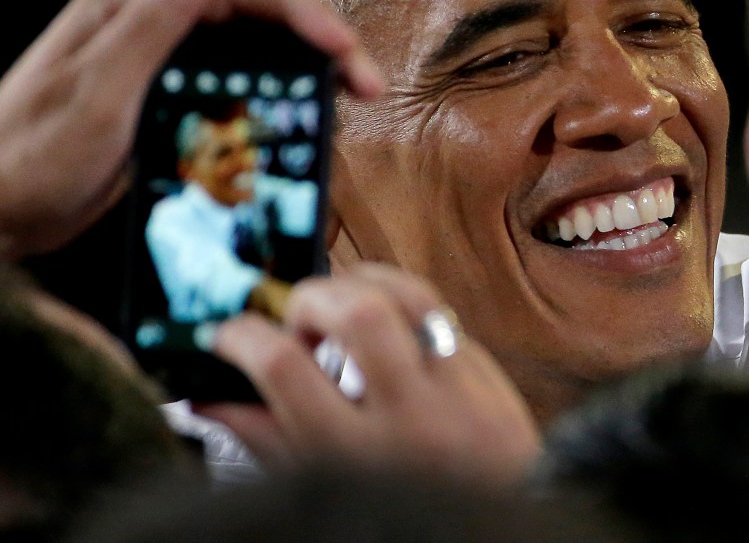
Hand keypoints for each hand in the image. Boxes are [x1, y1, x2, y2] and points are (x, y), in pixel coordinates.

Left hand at [0, 0, 383, 258]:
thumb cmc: (27, 161)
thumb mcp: (89, 98)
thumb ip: (143, 28)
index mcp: (131, 6)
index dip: (299, 11)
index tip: (342, 49)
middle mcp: (153, 21)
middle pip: (256, 9)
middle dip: (319, 36)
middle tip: (364, 80)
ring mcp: (163, 56)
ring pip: (255, 41)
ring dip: (306, 61)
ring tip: (348, 93)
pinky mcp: (171, 92)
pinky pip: (238, 76)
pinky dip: (278, 88)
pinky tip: (299, 112)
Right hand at [196, 263, 541, 486]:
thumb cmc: (396, 520)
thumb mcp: (321, 488)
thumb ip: (265, 440)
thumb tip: (206, 396)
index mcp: (356, 460)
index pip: (285, 366)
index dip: (241, 336)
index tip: (228, 332)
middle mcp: (412, 421)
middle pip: (357, 313)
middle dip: (310, 298)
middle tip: (296, 319)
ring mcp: (460, 394)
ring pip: (410, 295)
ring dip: (361, 282)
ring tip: (340, 305)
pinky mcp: (490, 378)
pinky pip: (441, 314)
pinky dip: (401, 303)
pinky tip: (384, 320)